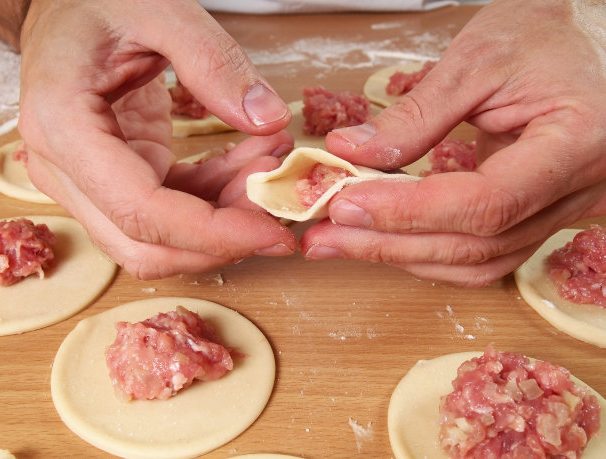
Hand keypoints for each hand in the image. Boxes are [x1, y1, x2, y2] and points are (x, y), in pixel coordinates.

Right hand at [18, 0, 294, 278]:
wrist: (63, 9)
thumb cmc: (95, 2)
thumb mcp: (158, 9)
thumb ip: (214, 62)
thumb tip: (267, 119)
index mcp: (64, 126)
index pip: (139, 211)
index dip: (211, 233)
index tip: (270, 230)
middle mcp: (65, 168)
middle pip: (146, 245)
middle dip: (222, 240)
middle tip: (279, 207)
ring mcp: (87, 181)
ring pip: (161, 239)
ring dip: (225, 221)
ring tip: (271, 167)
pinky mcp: (115, 180)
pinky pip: (173, 209)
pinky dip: (216, 199)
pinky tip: (251, 162)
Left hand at [301, 0, 605, 285]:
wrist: (582, 47)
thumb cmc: (541, 40)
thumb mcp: (476, 60)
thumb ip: (415, 116)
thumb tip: (351, 154)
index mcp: (576, 143)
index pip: (488, 200)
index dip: (411, 210)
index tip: (346, 204)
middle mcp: (576, 192)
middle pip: (476, 243)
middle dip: (389, 242)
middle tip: (324, 235)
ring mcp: (558, 212)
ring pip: (476, 262)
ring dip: (400, 255)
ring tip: (339, 241)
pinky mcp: (534, 218)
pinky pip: (480, 254)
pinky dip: (425, 252)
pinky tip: (382, 239)